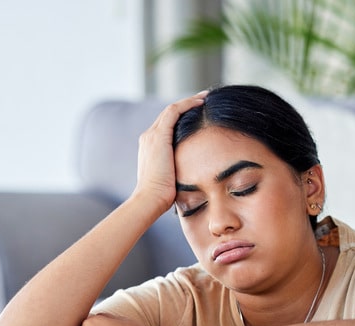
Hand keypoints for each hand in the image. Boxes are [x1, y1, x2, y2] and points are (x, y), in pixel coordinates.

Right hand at [133, 91, 207, 212]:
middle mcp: (148, 138)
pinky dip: (188, 104)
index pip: (166, 126)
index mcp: (150, 148)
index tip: (198, 115)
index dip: (183, 118)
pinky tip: (202, 102)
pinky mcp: (159, 136)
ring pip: (172, 109)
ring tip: (205, 97)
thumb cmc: (162, 197)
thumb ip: (179, 171)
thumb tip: (195, 175)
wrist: (150, 200)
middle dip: (186, 105)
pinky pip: (174, 111)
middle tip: (204, 99)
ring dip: (189, 101)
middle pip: (168, 114)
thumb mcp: (171, 179)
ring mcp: (152, 135)